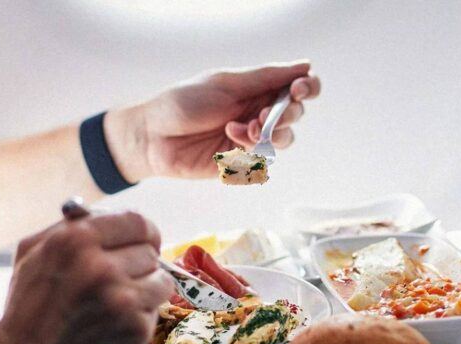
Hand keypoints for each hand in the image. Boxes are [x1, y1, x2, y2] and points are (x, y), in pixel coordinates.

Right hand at [0, 211, 172, 343]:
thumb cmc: (26, 314)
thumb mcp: (31, 255)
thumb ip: (67, 227)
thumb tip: (104, 213)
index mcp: (75, 239)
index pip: (137, 222)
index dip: (142, 234)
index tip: (143, 242)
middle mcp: (100, 265)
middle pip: (150, 251)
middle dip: (137, 266)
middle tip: (116, 284)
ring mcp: (120, 298)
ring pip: (160, 280)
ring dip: (144, 292)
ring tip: (114, 307)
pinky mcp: (134, 328)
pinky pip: (156, 311)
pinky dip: (139, 318)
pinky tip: (113, 327)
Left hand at [105, 60, 320, 180]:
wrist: (153, 137)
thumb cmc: (182, 104)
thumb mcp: (225, 84)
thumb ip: (265, 77)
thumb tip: (305, 65)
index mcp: (256, 88)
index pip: (297, 86)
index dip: (308, 88)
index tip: (300, 89)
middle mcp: (256, 112)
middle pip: (295, 115)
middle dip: (287, 113)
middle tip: (263, 114)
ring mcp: (249, 139)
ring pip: (284, 140)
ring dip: (270, 133)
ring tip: (243, 128)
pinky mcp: (239, 162)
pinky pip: (262, 160)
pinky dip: (251, 150)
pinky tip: (230, 140)